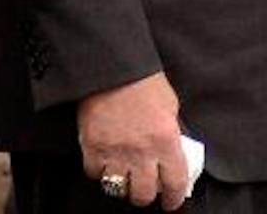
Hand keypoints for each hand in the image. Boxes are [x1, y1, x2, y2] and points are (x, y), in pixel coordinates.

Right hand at [78, 72, 189, 209]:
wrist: (112, 65)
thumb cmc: (143, 81)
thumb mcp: (170, 106)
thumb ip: (172, 133)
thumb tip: (173, 153)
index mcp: (166, 140)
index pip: (174, 183)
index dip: (173, 198)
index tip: (171, 202)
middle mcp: (142, 152)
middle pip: (143, 194)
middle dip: (145, 195)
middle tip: (144, 188)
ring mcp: (115, 152)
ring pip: (118, 189)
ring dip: (122, 185)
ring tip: (124, 176)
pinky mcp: (92, 147)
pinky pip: (94, 174)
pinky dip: (99, 172)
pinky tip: (104, 163)